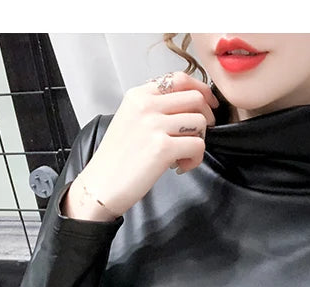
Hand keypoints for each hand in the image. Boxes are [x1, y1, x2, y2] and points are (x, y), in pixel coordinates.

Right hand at [67, 72, 219, 219]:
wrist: (100, 185)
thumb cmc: (116, 159)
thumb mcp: (130, 120)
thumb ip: (154, 108)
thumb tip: (186, 106)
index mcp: (138, 95)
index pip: (180, 79)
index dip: (201, 91)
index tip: (209, 104)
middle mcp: (146, 105)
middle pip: (195, 97)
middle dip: (206, 117)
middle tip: (198, 135)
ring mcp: (154, 125)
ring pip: (199, 122)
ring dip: (199, 141)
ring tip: (183, 155)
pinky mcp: (162, 147)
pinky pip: (198, 145)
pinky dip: (195, 159)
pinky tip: (180, 166)